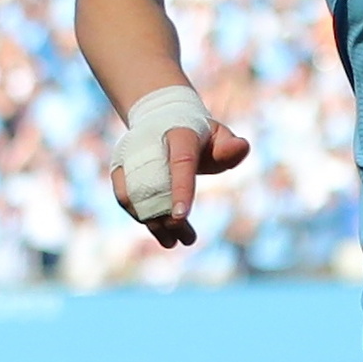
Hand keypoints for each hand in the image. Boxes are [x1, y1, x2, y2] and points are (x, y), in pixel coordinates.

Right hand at [110, 122, 250, 248]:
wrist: (162, 119)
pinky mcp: (120, 167)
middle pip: (157, 187)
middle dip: (169, 218)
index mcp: (180, 133)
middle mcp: (150, 143)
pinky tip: (161, 233)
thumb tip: (242, 147)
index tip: (180, 217)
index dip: (180, 189)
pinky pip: (125, 198)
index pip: (181, 162)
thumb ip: (229, 146)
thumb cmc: (197, 135)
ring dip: (155, 224)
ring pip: (138, 197)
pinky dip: (141, 217)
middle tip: (187, 240)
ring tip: (174, 242)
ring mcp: (132, 155)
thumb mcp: (218, 136)